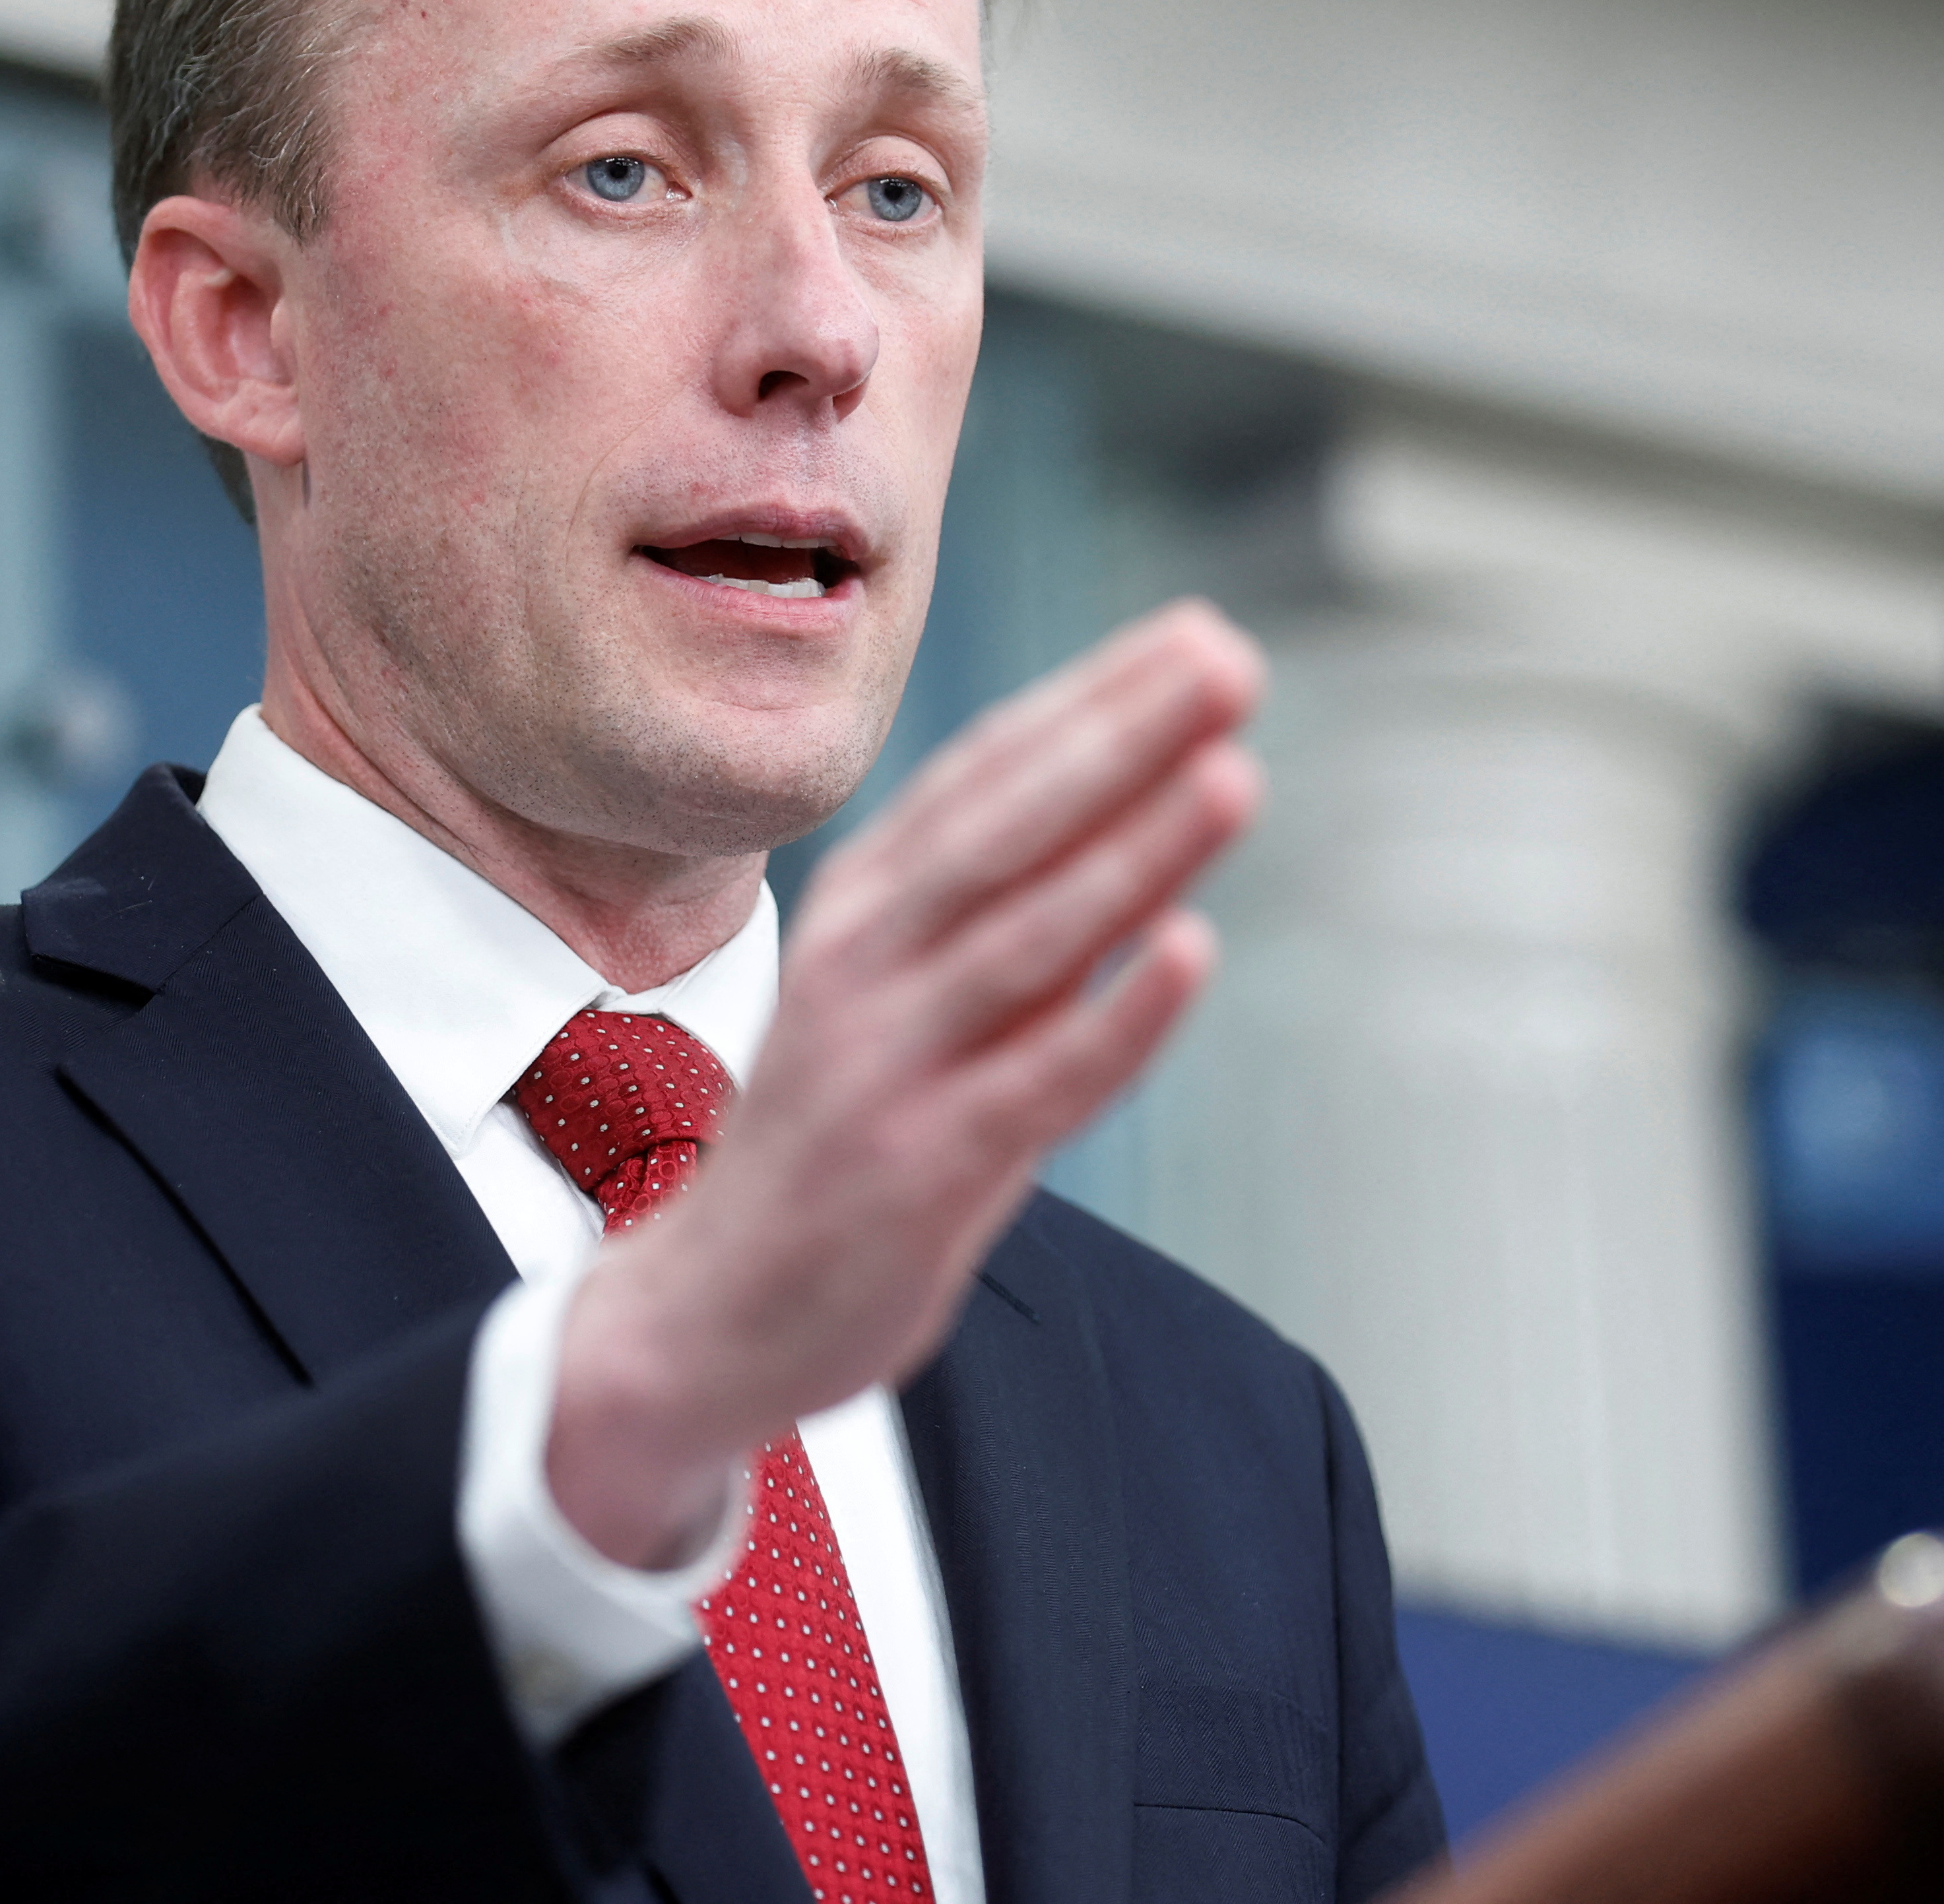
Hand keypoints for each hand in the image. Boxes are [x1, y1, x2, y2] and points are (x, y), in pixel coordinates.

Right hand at [545, 599, 1265, 1568]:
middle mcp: (865, 964)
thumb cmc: (840, 1135)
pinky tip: (1192, 951)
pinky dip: (1119, 1017)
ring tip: (1234, 775)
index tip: (1194, 631)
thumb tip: (1146, 804)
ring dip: (1136, 853)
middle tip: (1228, 657)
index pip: (986, 775)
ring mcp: (889, 1064)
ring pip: (1030, 938)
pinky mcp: (919, 1168)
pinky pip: (1038, 1081)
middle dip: (1122, 736)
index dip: (1091, 699)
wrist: (709, 1312)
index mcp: (863, 905)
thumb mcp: (904, 993)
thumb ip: (1008, 910)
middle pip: (1007, 829)